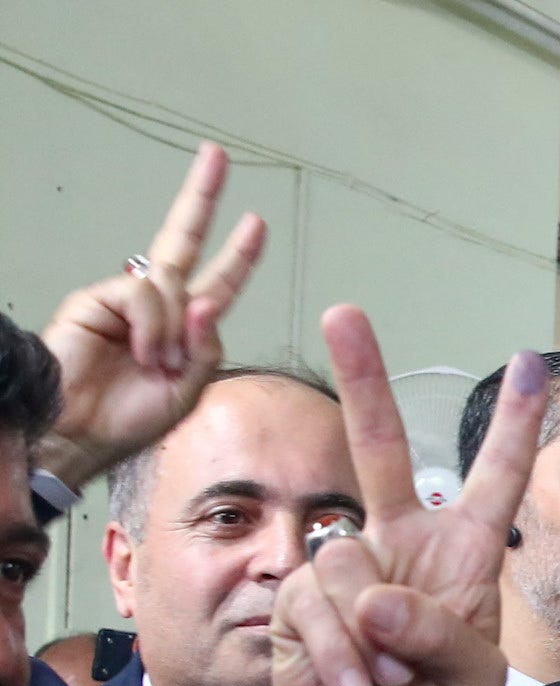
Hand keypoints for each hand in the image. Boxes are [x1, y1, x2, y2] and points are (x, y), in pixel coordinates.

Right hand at [37, 141, 265, 488]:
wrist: (83, 435)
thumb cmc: (131, 419)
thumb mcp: (191, 387)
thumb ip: (207, 346)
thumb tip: (204, 302)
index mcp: (183, 327)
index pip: (218, 281)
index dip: (238, 254)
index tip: (256, 222)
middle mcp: (155, 306)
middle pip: (182, 240)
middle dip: (202, 197)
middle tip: (216, 155)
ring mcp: (124, 300)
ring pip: (170, 286)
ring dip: (174, 331)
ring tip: (159, 366)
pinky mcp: (96, 299)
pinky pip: (143, 294)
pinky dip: (152, 327)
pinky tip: (143, 354)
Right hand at [269, 306, 543, 685]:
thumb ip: (443, 638)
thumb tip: (380, 595)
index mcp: (463, 559)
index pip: (491, 481)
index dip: (511, 427)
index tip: (530, 365)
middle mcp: (402, 550)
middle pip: (383, 451)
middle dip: (363, 381)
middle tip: (344, 314)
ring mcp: (348, 573)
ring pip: (347, 561)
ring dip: (370, 635)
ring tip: (388, 680)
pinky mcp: (302, 604)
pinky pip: (315, 607)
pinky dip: (339, 657)